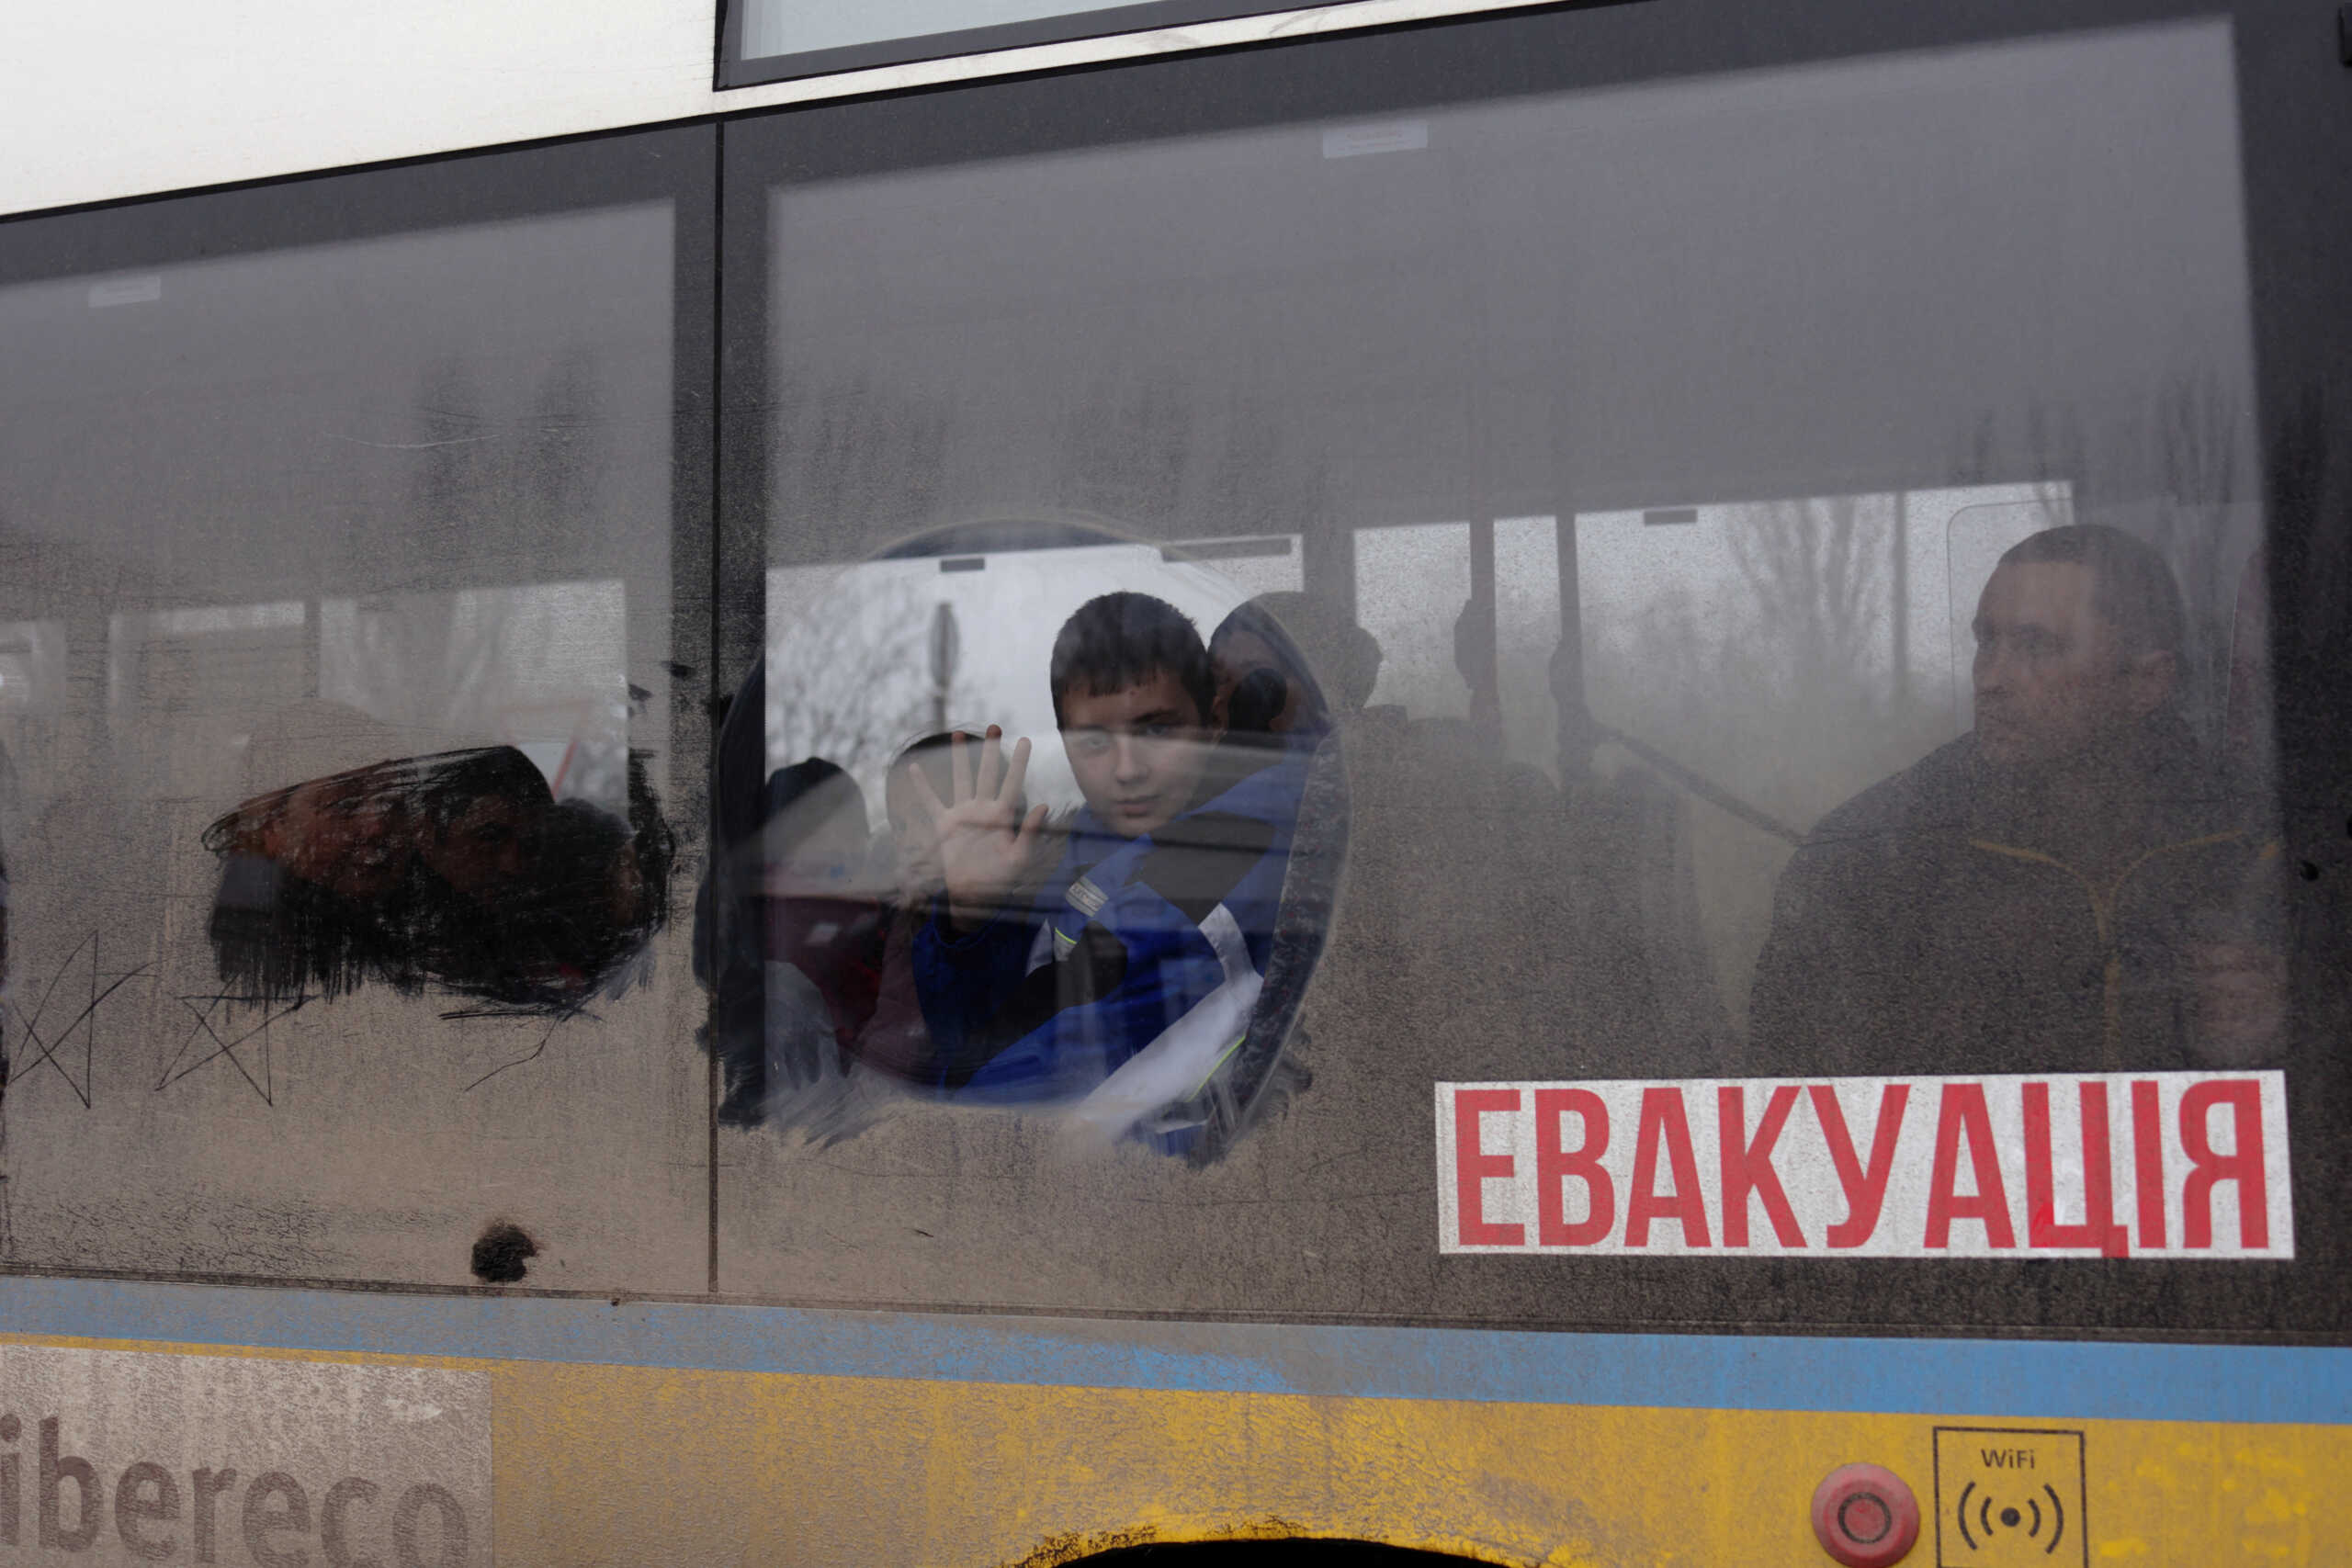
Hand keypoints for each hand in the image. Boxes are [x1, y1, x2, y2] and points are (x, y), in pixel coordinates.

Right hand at [904, 726, 1050, 930]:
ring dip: (959, 757)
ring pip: (961, 779)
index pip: (1012, 782)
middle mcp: (983, 809)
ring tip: (959, 734)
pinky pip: (931, 801)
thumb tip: (1044, 805)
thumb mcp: (1020, 858)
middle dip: (990, 751)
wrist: (975, 894)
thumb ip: (1031, 832)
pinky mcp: (945, 824)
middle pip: (987, 773)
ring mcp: (963, 814)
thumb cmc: (1002, 879)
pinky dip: (922, 786)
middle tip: (995, 726)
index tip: (1026, 740)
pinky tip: (914, 768)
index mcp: (1003, 815)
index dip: (1019, 762)